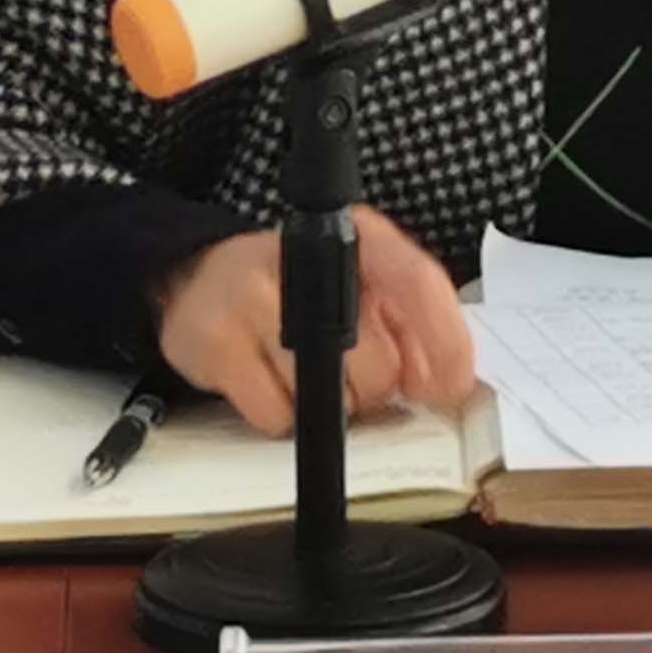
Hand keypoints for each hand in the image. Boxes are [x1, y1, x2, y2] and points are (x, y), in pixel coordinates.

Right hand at [152, 205, 478, 435]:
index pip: (418, 282)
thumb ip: (410, 328)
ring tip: (300, 368)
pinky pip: (277, 415)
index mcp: (356, 237)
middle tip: (350, 373)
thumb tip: (449, 383)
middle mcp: (305, 256)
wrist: (198, 286)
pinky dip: (279, 414)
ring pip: (328, 396)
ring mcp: (254, 296)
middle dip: (374, 388)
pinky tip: (266, 380)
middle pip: (378, 361)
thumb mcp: (357, 290)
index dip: (446, 342)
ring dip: (324, 403)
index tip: (453, 387)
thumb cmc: (293, 292)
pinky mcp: (216, 341)